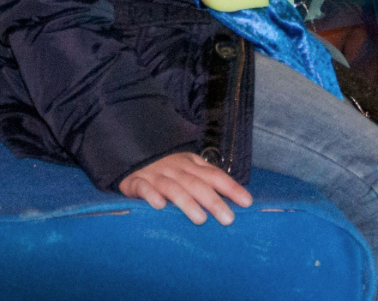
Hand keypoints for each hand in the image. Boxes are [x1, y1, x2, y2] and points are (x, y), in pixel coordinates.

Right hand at [118, 151, 252, 226]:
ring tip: (200, 219)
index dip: (230, 187)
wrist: (131, 157)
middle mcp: (174, 168)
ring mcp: (155, 175)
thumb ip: (206, 181)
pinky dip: (150, 195)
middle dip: (213, 201)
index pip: (213, 174)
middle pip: (195, 183)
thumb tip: (235, 200)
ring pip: (172, 187)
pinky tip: (159, 206)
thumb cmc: (166, 170)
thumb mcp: (187, 169)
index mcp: (189, 163)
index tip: (247, 202)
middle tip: (228, 219)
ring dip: (186, 202)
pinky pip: (143, 188)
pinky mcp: (135, 182)